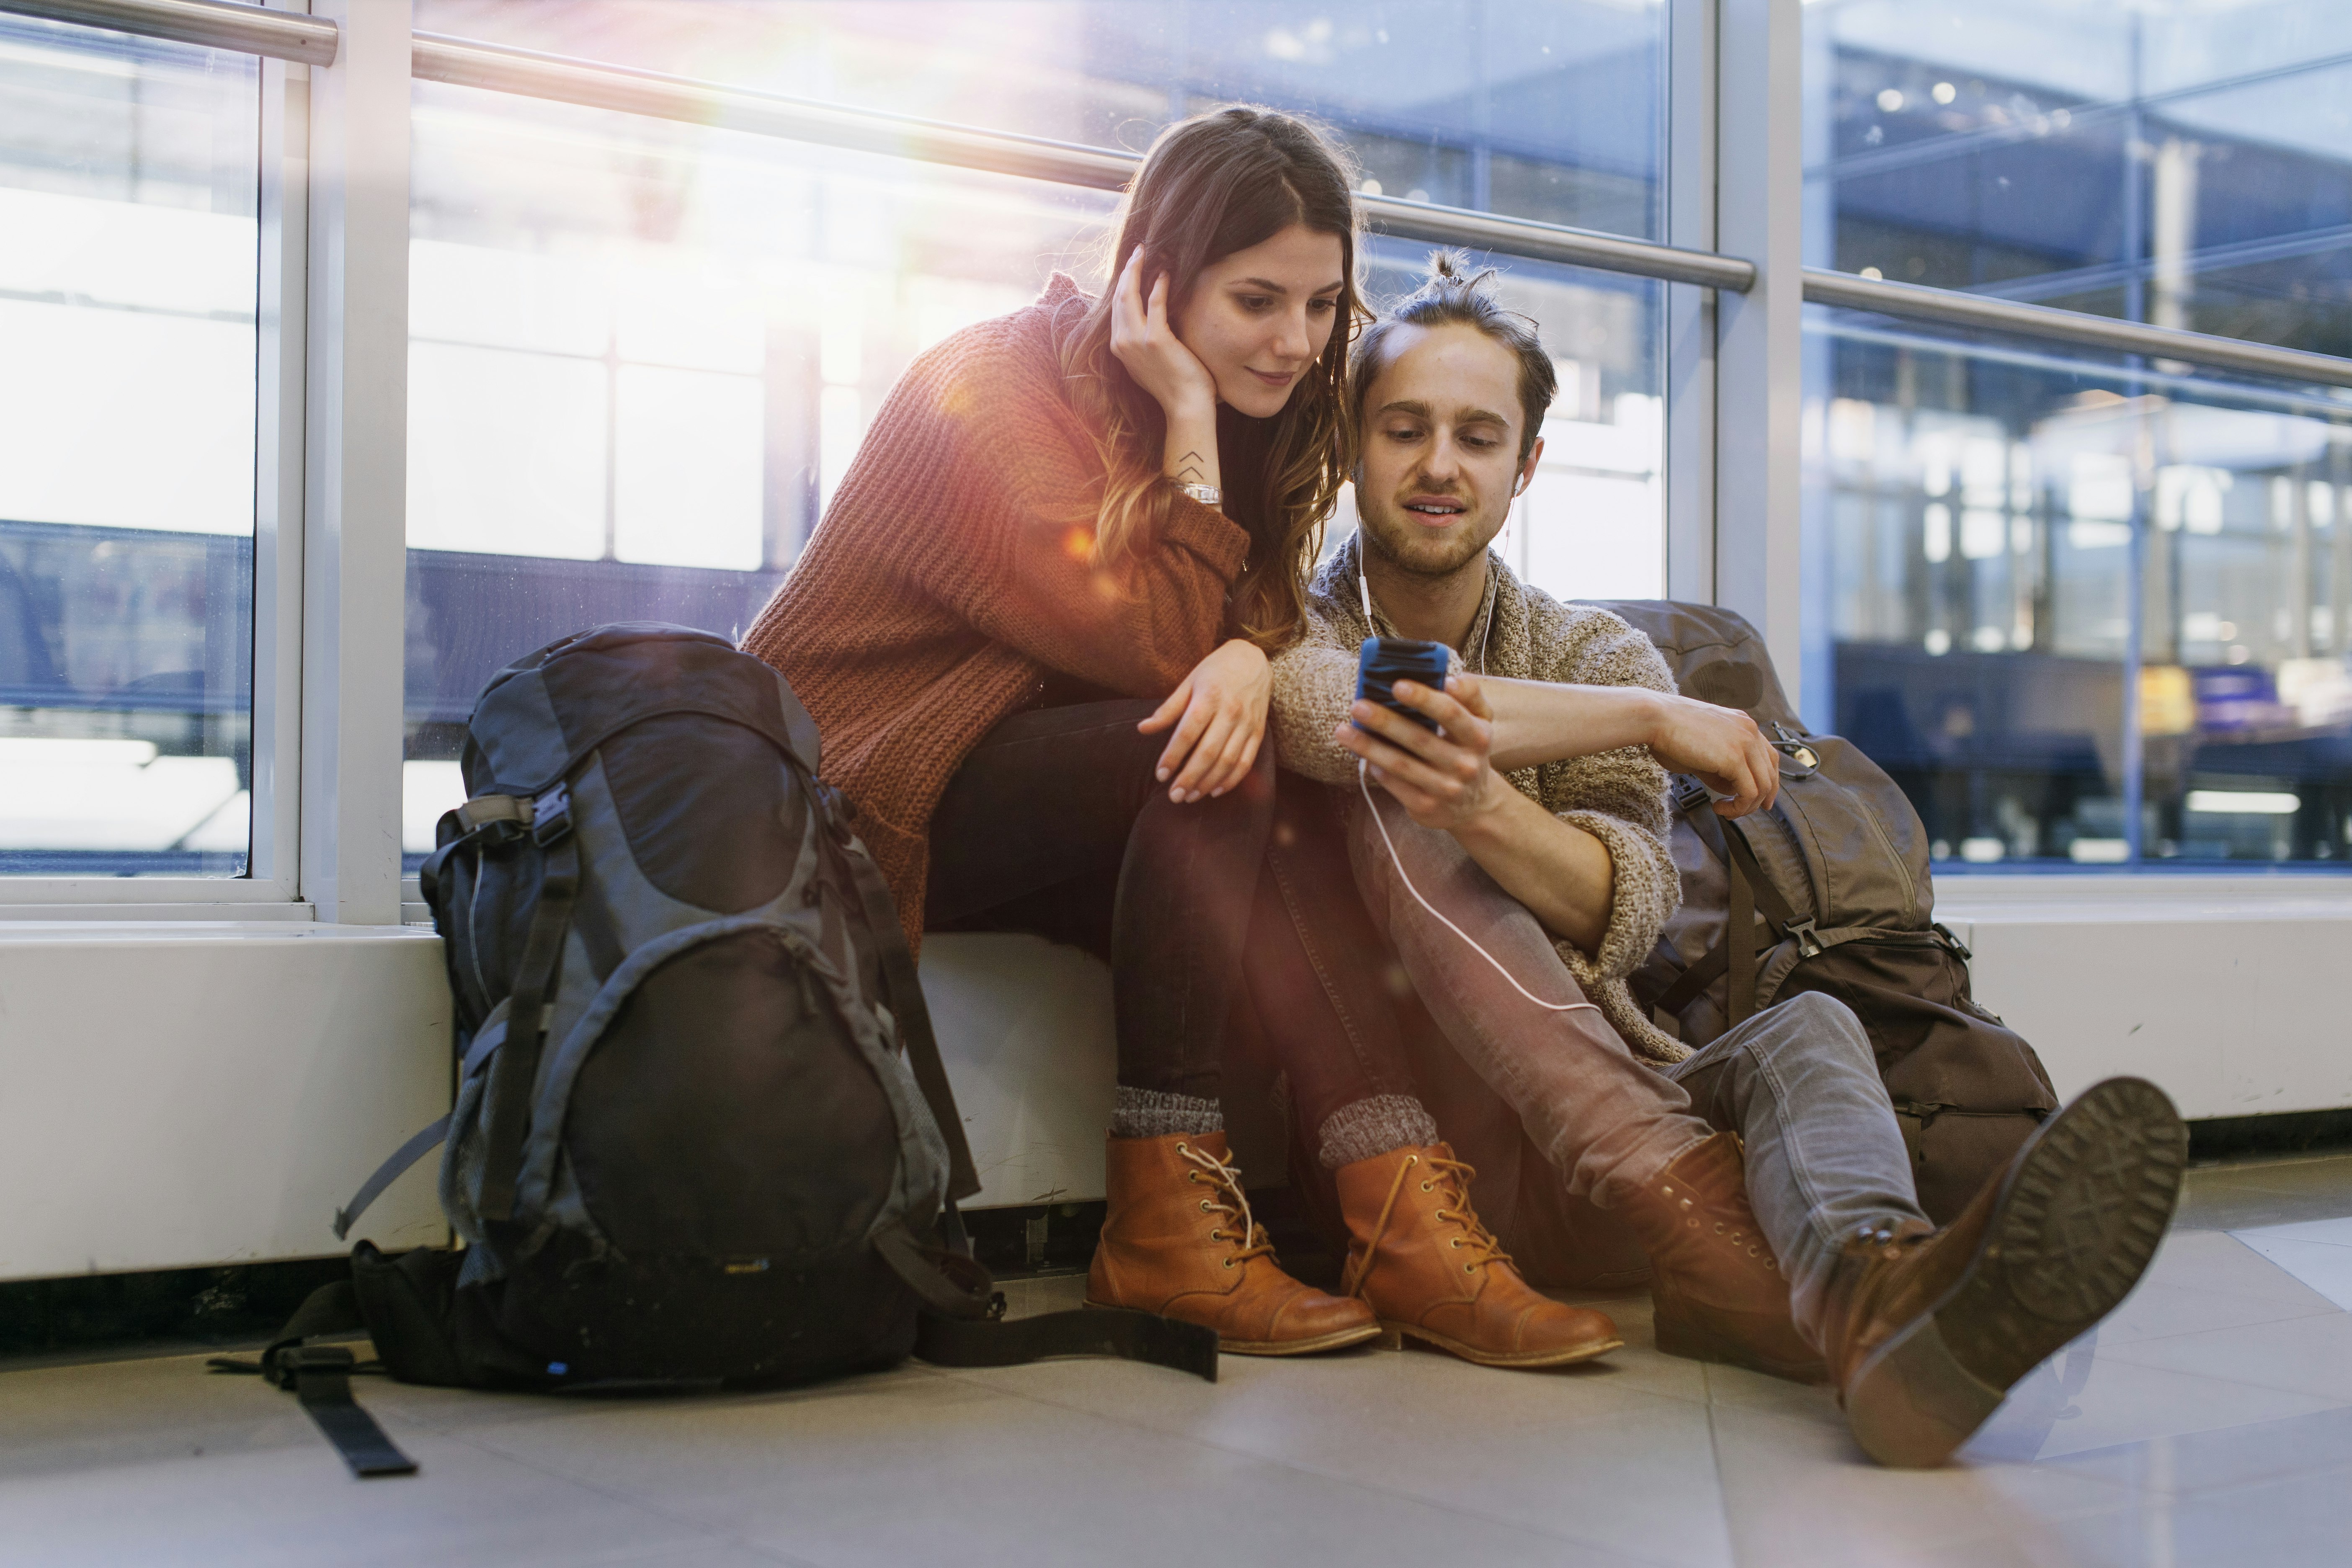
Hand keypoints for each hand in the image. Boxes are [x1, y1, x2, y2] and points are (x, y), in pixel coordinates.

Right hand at [1109, 247, 1217, 423]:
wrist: (1185, 406)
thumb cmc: (1174, 385)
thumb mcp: (1149, 362)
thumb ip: (1143, 342)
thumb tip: (1149, 322)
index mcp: (1119, 347)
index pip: (1116, 307)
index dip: (1123, 283)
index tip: (1132, 266)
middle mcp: (1122, 342)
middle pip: (1118, 296)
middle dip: (1127, 270)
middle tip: (1138, 251)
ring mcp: (1136, 341)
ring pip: (1129, 295)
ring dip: (1138, 270)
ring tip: (1147, 253)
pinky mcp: (1155, 339)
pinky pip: (1155, 302)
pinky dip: (1159, 284)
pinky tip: (1165, 272)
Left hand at [1138, 638, 1270, 801]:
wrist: (1253, 659)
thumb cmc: (1214, 671)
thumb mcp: (1188, 682)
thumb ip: (1168, 709)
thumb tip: (1142, 729)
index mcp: (1209, 697)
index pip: (1188, 733)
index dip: (1173, 756)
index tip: (1160, 775)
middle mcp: (1230, 712)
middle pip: (1208, 752)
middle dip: (1190, 778)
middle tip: (1174, 796)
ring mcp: (1246, 723)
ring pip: (1227, 761)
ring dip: (1208, 783)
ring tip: (1190, 797)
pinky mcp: (1257, 732)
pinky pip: (1246, 762)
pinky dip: (1231, 780)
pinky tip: (1214, 791)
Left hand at [1334, 671, 1509, 832]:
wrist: (1475, 805)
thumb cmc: (1467, 751)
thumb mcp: (1480, 722)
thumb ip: (1470, 695)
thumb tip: (1450, 678)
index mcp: (1478, 736)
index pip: (1450, 713)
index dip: (1424, 699)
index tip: (1396, 685)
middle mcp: (1465, 764)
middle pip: (1420, 739)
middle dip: (1386, 721)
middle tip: (1357, 706)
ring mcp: (1446, 789)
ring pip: (1402, 765)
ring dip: (1369, 747)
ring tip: (1343, 731)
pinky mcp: (1427, 807)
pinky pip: (1396, 787)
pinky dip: (1378, 771)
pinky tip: (1362, 757)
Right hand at [1644, 692, 1779, 815]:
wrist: (1654, 718)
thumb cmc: (1668, 732)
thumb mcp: (1702, 751)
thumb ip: (1720, 768)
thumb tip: (1731, 789)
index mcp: (1743, 724)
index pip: (1769, 757)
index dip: (1769, 782)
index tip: (1759, 800)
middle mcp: (1749, 730)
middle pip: (1771, 773)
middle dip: (1760, 799)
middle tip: (1741, 811)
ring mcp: (1745, 743)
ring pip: (1763, 786)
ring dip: (1746, 806)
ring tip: (1725, 811)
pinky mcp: (1735, 758)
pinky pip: (1749, 793)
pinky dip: (1738, 807)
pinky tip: (1719, 807)